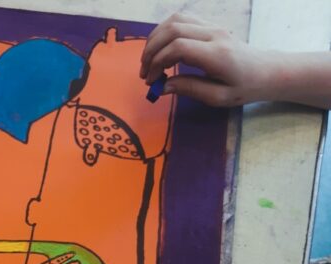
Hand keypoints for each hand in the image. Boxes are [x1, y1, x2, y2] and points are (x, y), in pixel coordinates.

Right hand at [140, 13, 277, 106]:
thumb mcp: (217, 98)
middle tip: (144, 72)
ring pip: (175, 20)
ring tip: (148, 60)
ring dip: (155, 38)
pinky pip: (182, 19)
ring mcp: (212, 26)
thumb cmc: (243, 88)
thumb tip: (162, 86)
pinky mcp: (210, 25)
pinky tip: (160, 48)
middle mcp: (214, 34)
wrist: (265, 71)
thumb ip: (189, 89)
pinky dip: (165, 31)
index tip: (151, 81)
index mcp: (217, 54)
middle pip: (173, 30)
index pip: (178, 47)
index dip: (158, 62)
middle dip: (151, 50)